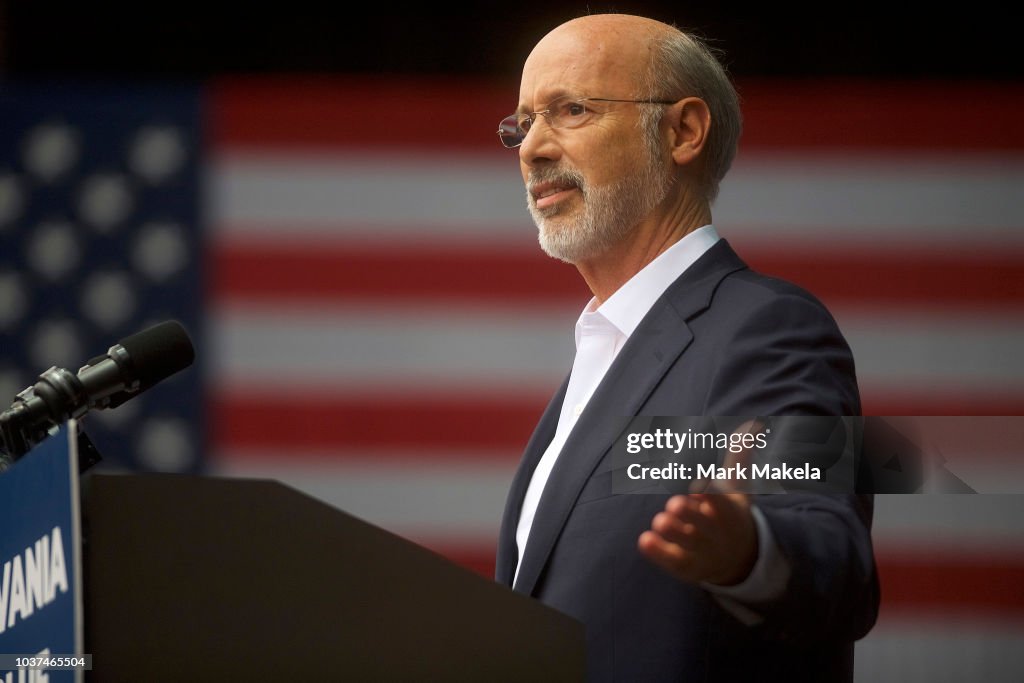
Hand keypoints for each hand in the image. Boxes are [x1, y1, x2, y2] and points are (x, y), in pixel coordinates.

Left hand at [638, 419, 764, 585]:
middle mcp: (716, 534)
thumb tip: (754, 424)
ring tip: (661, 520)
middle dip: (690, 515)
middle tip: (675, 503)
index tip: (699, 485)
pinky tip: (645, 540)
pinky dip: (658, 553)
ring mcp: (701, 552)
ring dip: (673, 532)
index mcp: (729, 513)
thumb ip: (740, 458)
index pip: (721, 503)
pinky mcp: (685, 566)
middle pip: (704, 526)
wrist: (737, 560)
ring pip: (686, 544)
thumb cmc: (731, 514)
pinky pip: (671, 561)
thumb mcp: (739, 489)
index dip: (711, 495)